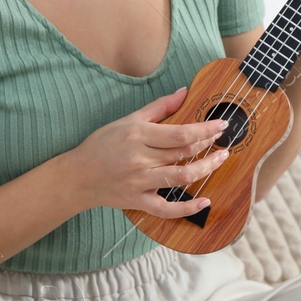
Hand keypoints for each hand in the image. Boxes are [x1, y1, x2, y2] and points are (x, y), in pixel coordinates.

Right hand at [65, 85, 229, 216]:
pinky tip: (204, 202)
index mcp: (138, 135)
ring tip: (220, 160)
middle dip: (207, 145)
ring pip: (181, 177)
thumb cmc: (102, 144)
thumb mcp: (128, 120)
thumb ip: (158, 107)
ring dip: (205, 169)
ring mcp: (140, 182)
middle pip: (183, 153)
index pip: (180, 133)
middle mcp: (141, 159)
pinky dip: (187, 208)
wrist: (78, 176)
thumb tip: (184, 91)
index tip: (221, 125)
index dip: (205, 129)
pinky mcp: (138, 201)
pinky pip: (166, 209)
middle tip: (222, 140)